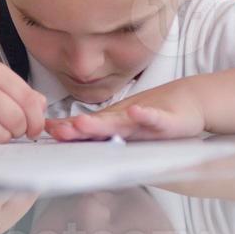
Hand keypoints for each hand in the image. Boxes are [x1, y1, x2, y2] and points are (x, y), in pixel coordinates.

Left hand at [46, 84, 206, 140]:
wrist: (189, 100)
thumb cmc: (154, 115)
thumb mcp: (124, 125)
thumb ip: (98, 133)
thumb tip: (64, 134)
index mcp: (114, 125)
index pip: (87, 131)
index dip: (67, 132)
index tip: (45, 133)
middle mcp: (126, 122)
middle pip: (98, 127)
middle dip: (76, 129)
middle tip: (57, 131)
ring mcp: (144, 121)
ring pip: (120, 123)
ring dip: (100, 124)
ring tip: (82, 123)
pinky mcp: (167, 121)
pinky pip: (154, 119)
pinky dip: (145, 115)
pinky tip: (135, 112)